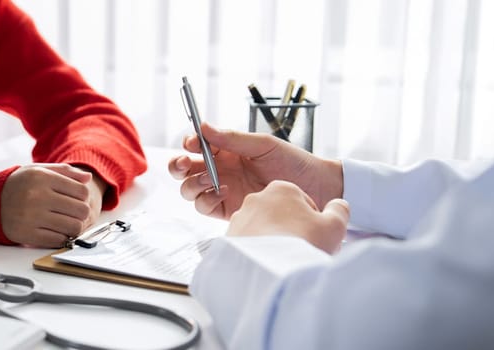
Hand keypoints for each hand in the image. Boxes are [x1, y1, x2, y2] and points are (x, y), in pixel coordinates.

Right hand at [0, 164, 101, 247]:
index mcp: (41, 178)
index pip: (81, 191)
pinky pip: (58, 240)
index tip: (76, 198)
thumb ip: (63, 171)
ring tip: (66, 222)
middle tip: (73, 212)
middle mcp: (37, 197)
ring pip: (73, 227)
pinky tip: (56, 230)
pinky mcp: (28, 235)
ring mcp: (32, 218)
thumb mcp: (37, 170)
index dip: (83, 196)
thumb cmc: (17, 185)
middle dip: (81, 213)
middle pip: (81, 210)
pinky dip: (61, 237)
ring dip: (74, 227)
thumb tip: (87, 178)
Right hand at [168, 123, 342, 218]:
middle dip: (177, 165)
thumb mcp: (263, 144)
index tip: (192, 143)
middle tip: (185, 163)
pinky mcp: (226, 210)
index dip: (189, 143)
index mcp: (226, 150)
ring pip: (189, 189)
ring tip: (210, 180)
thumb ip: (232, 138)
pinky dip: (206, 200)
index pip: (196, 145)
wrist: (316, 190)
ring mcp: (221, 190)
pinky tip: (224, 193)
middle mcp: (219, 170)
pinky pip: (203, 206)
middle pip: (184, 169)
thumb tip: (203, 127)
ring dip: (191, 183)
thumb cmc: (293, 162)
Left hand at [226, 181, 349, 253]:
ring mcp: (238, 219)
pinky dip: (258, 252)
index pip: (302, 202)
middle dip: (291, 229)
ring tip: (284, 258)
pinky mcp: (228, 238)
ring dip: (273, 240)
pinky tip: (268, 263)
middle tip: (301, 248)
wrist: (271, 271)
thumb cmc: (303, 244)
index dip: (313, 221)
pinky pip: (248, 244)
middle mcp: (255, 199)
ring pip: (262, 229)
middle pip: (280, 214)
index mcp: (281, 189)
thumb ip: (339, 210)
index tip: (315, 236)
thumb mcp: (334, 225)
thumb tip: (338, 205)